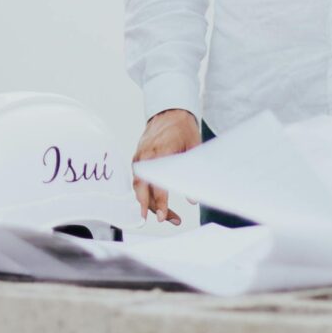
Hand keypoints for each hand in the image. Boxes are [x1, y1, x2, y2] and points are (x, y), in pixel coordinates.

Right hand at [129, 109, 198, 224]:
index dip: (160, 202)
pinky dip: (145, 194)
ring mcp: (139, 158)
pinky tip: (157, 205)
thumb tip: (193, 199)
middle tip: (164, 220)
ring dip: (150, 203)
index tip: (163, 216)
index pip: (157, 183)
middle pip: (142, 189)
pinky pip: (138, 181)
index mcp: (159, 152)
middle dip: (150, 208)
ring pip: (139, 187)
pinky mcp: (138, 160)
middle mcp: (145, 156)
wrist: (168, 112)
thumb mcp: (193, 147)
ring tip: (168, 216)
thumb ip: (192, 171)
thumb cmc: (182, 129)